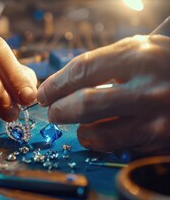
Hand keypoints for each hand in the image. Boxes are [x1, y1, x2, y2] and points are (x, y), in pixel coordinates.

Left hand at [37, 35, 169, 152]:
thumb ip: (103, 64)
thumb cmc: (166, 66)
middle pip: (84, 105)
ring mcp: (155, 121)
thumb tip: (62, 85)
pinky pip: (118, 148)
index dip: (55, 84)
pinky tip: (107, 132)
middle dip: (59, 111)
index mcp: (139, 57)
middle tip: (53, 112)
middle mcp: (147, 90)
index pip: (81, 71)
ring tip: (81, 125)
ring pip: (98, 135)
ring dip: (81, 132)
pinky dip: (104, 142)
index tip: (43, 93)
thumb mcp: (140, 51)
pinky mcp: (159, 144)